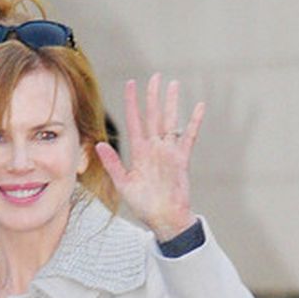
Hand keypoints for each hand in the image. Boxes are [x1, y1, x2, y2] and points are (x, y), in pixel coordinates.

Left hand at [95, 73, 204, 241]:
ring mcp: (168, 152)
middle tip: (154, 77)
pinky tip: (199, 107)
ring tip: (173, 84)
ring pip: (170, 121)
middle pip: (153, 116)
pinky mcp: (182, 160)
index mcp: (138, 152)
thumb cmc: (144, 204)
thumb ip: (113, 164)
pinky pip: (189, 137)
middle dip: (153, 97)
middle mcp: (153, 148)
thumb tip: (99, 145)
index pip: (134, 121)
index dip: (132, 102)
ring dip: (172, 103)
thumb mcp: (124, 184)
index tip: (130, 84)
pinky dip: (194, 122)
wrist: (164, 219)